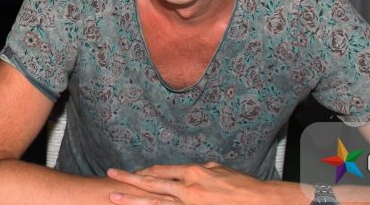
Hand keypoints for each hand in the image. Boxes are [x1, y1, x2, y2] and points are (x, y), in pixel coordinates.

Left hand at [107, 163, 267, 203]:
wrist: (259, 202)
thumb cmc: (242, 186)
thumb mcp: (219, 170)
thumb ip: (202, 169)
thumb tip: (194, 168)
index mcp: (192, 173)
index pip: (161, 170)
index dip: (144, 172)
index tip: (130, 173)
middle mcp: (187, 188)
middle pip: (151, 183)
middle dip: (129, 180)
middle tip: (110, 177)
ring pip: (155, 202)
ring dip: (133, 200)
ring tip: (115, 197)